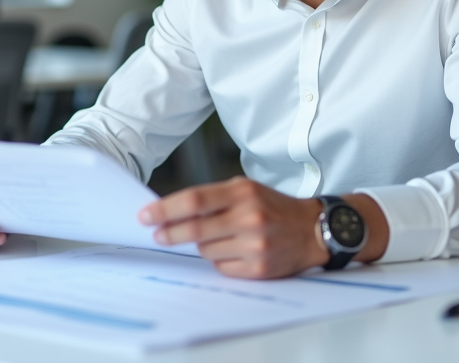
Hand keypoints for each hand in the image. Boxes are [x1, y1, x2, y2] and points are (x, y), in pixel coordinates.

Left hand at [138, 176, 327, 278]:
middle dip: (169, 233)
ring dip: (202, 245)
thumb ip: (213, 198)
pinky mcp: (258, 269)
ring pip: (205, 250)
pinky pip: (221, 267)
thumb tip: (172, 213)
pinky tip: (236, 251)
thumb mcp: (246, 189)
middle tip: (156, 234)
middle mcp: (249, 217)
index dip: (165, 209)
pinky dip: (220, 260)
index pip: (194, 200)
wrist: (313, 230)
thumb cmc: (272, 207)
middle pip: (195, 228)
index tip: (146, 215)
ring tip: (221, 237)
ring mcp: (254, 245)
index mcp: (243, 192)